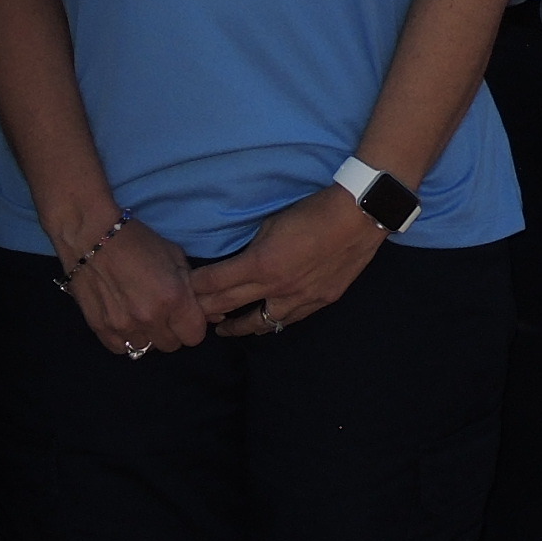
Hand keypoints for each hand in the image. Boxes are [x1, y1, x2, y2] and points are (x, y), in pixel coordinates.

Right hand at [68, 220, 203, 359]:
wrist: (90, 235)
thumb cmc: (137, 240)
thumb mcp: (175, 256)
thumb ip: (190, 286)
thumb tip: (208, 310)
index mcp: (173, 298)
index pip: (195, 337)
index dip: (192, 326)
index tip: (185, 315)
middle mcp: (150, 318)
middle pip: (171, 345)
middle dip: (171, 331)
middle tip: (162, 312)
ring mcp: (123, 326)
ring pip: (145, 348)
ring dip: (147, 335)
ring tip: (140, 314)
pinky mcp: (100, 328)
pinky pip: (120, 348)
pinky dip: (125, 338)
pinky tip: (124, 320)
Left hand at [187, 183, 385, 337]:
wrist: (359, 216)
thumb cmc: (312, 211)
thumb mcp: (271, 223)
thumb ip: (253, 247)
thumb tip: (240, 261)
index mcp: (260, 265)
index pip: (215, 284)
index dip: (194, 288)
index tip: (182, 290)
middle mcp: (277, 289)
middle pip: (229, 306)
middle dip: (206, 311)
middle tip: (192, 315)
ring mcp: (300, 299)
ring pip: (261, 323)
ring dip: (238, 327)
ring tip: (226, 329)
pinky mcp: (321, 301)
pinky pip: (290, 319)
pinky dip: (272, 321)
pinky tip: (266, 320)